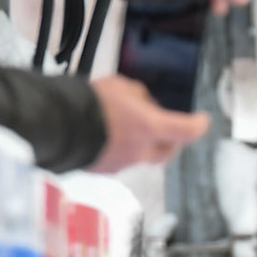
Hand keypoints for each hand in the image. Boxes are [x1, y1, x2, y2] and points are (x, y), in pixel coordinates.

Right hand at [87, 75, 208, 172]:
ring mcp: (123, 163)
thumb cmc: (87, 102)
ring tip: (123, 124)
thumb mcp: (119, 86)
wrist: (54, 124)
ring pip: (142, 155)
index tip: (202, 120)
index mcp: (150, 128)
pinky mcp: (104, 170)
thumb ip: (138, 97)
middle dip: (172, 140)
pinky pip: (120, 160)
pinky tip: (106, 135)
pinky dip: (119, 149)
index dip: (199, 125)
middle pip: (168, 150)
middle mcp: (140, 151)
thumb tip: (142, 104)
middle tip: (168, 128)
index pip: (188, 131)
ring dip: (140, 142)